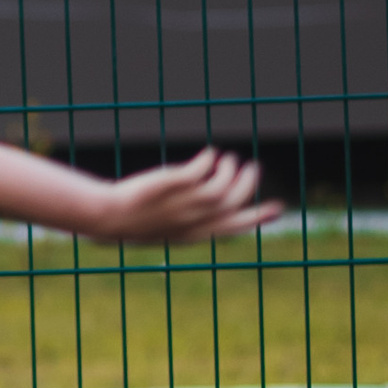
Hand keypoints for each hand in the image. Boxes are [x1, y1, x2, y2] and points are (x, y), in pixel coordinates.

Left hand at [97, 146, 284, 243]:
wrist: (110, 217)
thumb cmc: (137, 222)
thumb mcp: (171, 226)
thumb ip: (195, 218)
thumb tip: (214, 205)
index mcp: (196, 234)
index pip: (235, 226)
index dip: (258, 217)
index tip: (278, 207)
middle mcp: (194, 220)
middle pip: (234, 202)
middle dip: (248, 184)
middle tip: (253, 168)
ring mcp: (184, 202)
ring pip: (221, 185)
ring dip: (230, 170)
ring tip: (227, 159)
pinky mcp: (173, 183)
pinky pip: (201, 169)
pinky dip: (210, 159)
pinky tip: (209, 153)